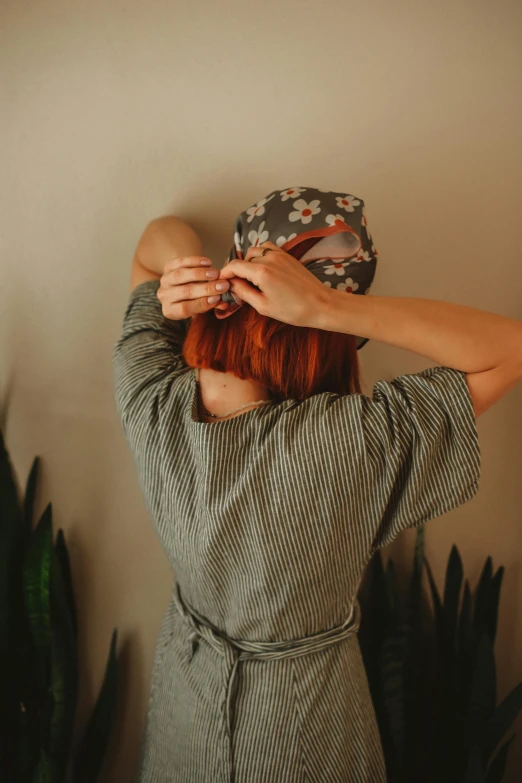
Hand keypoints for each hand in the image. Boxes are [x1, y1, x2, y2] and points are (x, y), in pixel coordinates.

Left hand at [156, 255, 230, 319]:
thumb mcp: (201, 306)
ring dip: (200, 274)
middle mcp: (164, 296)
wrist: (183, 285)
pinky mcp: (167, 267)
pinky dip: (194, 261)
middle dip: (206, 288)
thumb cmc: (193, 300)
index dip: (202, 303)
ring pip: (181, 276)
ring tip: (215, 273)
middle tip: (222, 285)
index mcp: (170, 310)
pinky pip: (180, 262)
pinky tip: (208, 263)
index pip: (185, 309)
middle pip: (185, 292)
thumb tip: (225, 304)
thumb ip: (212, 305)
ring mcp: (164, 281)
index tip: (217, 298)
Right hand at [218, 241, 332, 327]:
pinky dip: (261, 255)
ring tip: (251, 278)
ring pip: (255, 251)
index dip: (225, 273)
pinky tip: (264, 270)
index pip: (234, 266)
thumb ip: (244, 293)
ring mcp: (280, 255)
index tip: (222, 281)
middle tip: (239, 286)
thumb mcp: (263, 306)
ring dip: (249, 262)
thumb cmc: (294, 310)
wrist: (320, 304)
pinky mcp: (288, 255)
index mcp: (261, 272)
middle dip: (238, 270)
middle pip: (244, 258)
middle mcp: (269, 259)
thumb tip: (231, 284)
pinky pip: (268, 248)